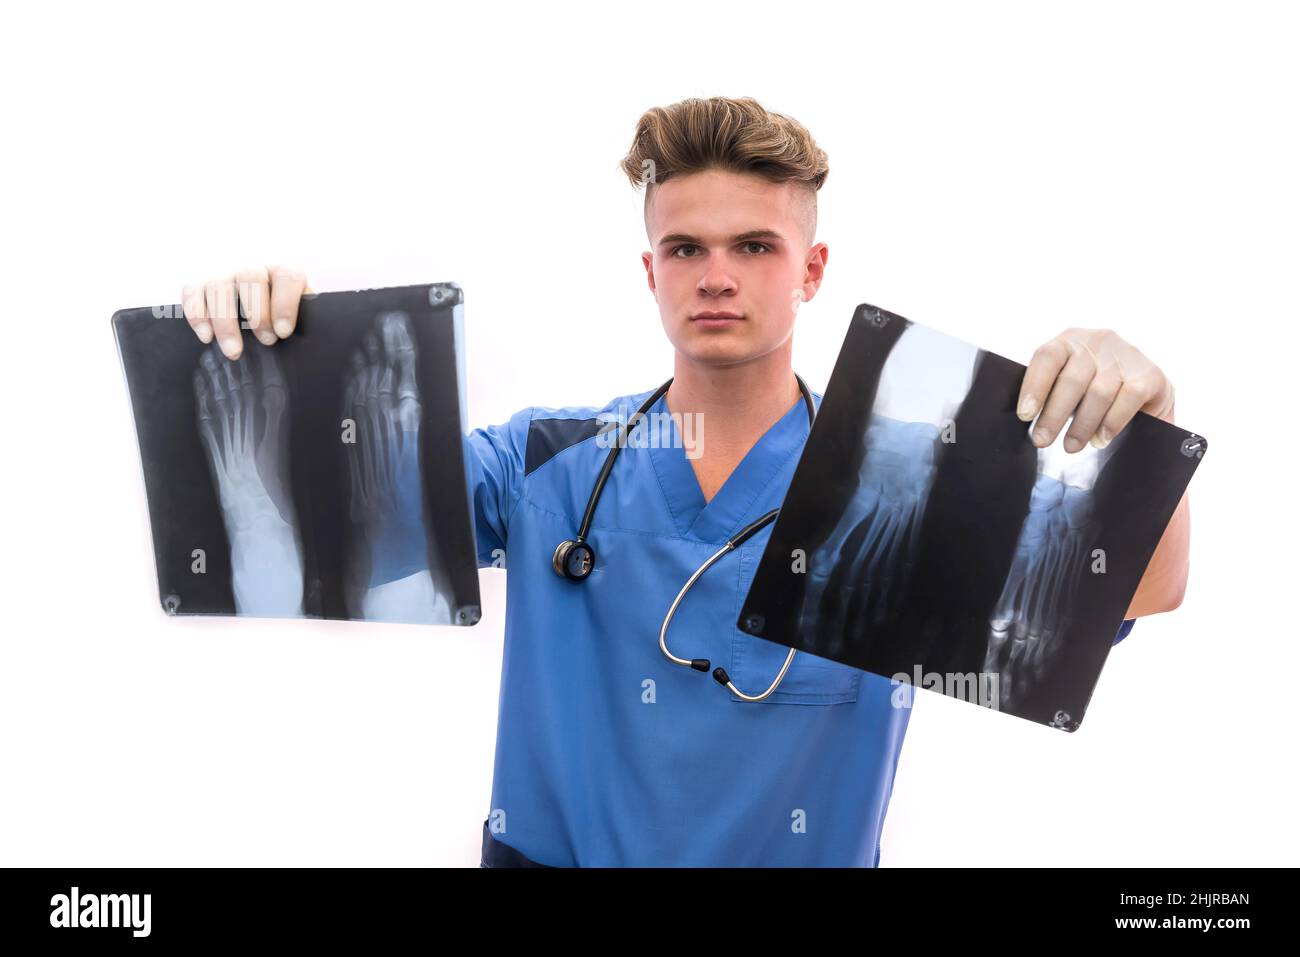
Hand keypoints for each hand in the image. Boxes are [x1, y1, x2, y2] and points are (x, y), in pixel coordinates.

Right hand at [181, 265, 311, 359]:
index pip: (286, 276)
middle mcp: (252, 266)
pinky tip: (206, 337)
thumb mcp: (299, 312)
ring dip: (226, 322)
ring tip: (234, 352)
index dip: (285, 303)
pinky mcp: (199, 283)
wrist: (255, 300)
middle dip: (258, 314)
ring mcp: (223, 272)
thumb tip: (318, 340)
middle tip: (266, 342)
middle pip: (251, 278)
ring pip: (219, 287)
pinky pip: (191, 292)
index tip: (284, 332)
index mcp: (281, 270)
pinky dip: (196, 315)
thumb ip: (307, 318)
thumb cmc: (282, 314)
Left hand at [1017, 327, 1175, 451]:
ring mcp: (1127, 355)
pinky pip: (1128, 399)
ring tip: (1071, 446)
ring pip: (1098, 393)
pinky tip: (1100, 439)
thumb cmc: (1092, 389)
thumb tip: (1027, 416)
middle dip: (1053, 415)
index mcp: (1071, 340)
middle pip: (1072, 380)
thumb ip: (1050, 390)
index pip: (1047, 357)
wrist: (1146, 390)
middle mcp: (1099, 341)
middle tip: (1042, 440)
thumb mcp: (1069, 382)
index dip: (1034, 386)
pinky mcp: (1151, 374)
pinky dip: (1112, 422)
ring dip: (1082, 425)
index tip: (1025, 415)